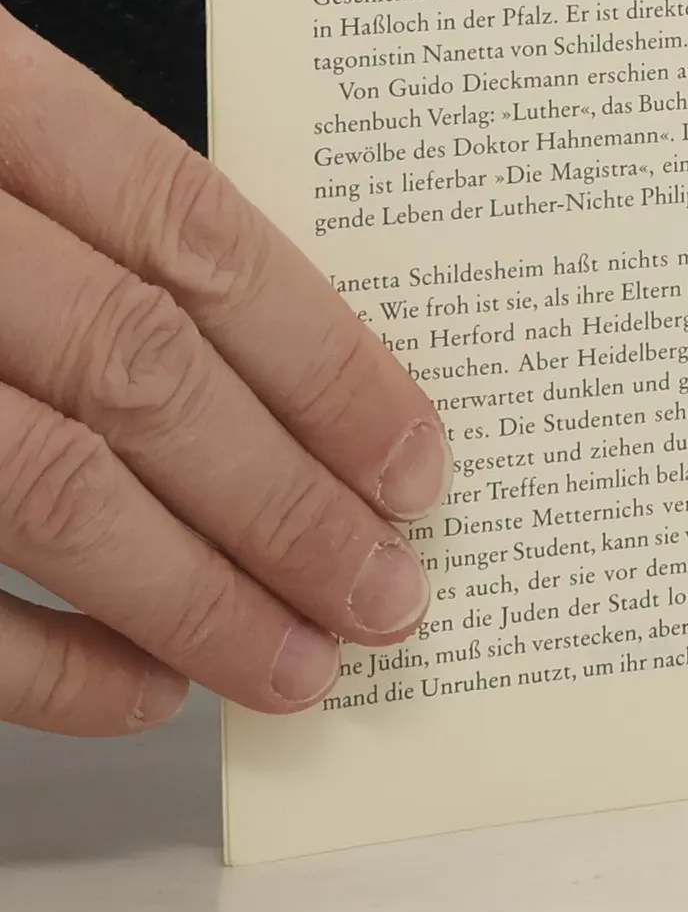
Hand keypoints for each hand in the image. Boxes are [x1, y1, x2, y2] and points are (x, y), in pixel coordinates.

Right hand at [0, 7, 448, 733]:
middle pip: (141, 371)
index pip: (193, 232)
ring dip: (197, 597)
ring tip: (304, 664)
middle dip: (288, 499)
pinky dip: (43, 662)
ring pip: (47, 489)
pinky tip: (144, 691)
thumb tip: (299, 378)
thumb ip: (92, 220)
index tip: (419, 462)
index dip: (325, 358)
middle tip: (391, 594)